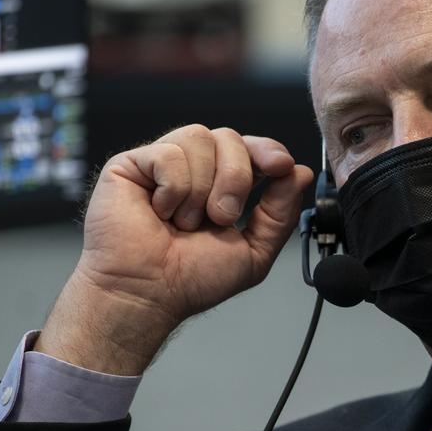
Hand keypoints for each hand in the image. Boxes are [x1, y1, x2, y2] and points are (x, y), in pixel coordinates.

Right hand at [37, 125, 314, 374]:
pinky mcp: (131, 164)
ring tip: (185, 221)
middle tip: (221, 218)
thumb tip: (301, 174)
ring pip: (200, 137)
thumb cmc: (192, 279)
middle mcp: (194, 169)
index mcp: (222, 185)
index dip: (268, 150)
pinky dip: (172, 189)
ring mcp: (162, 164)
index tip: (281, 166)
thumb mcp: (254, 251)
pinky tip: (159, 212)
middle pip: (230, 137)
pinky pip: (168, 153)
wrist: (150, 292)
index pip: (251, 148)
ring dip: (202, 188)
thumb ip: (280, 213)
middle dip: (235, 179)